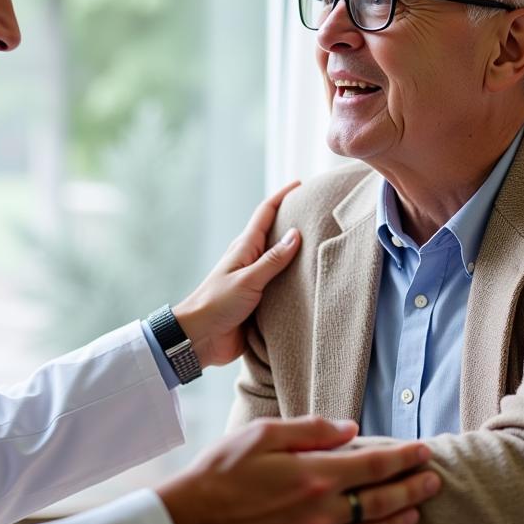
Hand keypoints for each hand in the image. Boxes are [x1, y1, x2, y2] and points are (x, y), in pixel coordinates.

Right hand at [156, 416, 439, 523]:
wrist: (197, 516)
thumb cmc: (225, 468)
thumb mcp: (264, 433)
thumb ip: (311, 430)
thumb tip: (350, 428)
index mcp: (312, 473)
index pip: (371, 464)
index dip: (401, 457)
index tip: (422, 450)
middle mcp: (320, 508)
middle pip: (379, 497)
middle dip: (411, 486)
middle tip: (433, 477)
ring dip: (401, 514)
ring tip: (420, 505)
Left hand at [173, 180, 301, 368]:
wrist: (200, 338)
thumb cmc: (217, 305)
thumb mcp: (247, 280)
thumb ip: (272, 260)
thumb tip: (296, 233)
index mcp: (245, 248)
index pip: (265, 214)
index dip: (282, 197)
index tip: (300, 184)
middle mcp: (251, 260)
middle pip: (275, 233)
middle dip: (294, 220)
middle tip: (319, 210)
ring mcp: (255, 279)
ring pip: (280, 259)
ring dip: (297, 251)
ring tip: (323, 242)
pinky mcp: (260, 300)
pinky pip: (282, 284)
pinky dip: (295, 278)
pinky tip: (311, 279)